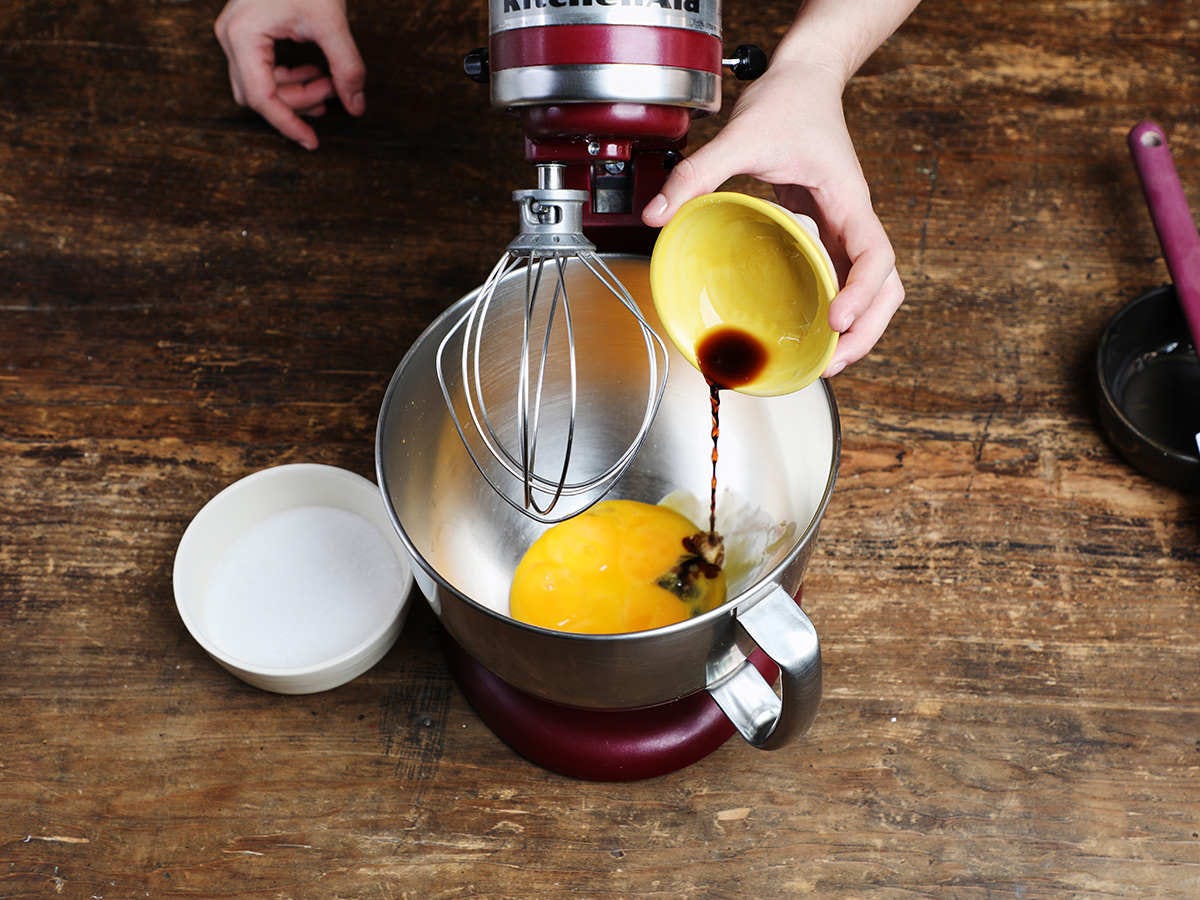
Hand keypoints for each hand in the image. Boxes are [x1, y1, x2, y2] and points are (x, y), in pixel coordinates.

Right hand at [214, 0, 365, 149]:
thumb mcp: (332, 23)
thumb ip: (347, 68)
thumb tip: (357, 107)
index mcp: (244, 35)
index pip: (262, 98)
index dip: (289, 124)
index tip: (313, 142)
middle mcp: (231, 36)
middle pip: (259, 95)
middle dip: (297, 103)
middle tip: (334, 93)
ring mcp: (236, 34)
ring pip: (261, 86)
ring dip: (297, 91)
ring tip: (331, 83)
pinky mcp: (247, 32)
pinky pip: (264, 70)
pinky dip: (291, 78)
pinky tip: (317, 73)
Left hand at [642, 59, 904, 376]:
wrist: (804, 78)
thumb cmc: (786, 102)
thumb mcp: (740, 134)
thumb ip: (698, 172)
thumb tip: (657, 214)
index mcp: (847, 198)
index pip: (876, 255)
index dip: (863, 292)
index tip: (837, 318)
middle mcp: (852, 218)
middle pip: (887, 286)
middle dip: (867, 329)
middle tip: (832, 362)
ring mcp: (843, 227)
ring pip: (872, 287)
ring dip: (858, 326)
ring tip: (825, 359)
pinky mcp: (827, 230)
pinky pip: (843, 277)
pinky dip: (835, 307)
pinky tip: (808, 327)